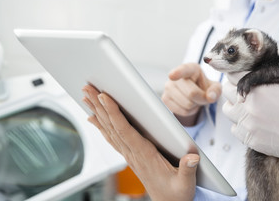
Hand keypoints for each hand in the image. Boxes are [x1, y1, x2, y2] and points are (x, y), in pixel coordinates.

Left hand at [82, 84, 199, 200]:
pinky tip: (93, 118)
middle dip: (99, 106)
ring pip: (109, 130)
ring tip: (86, 96)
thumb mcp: (185, 184)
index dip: (114, 113)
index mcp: (145, 156)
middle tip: (87, 88)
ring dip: (97, 112)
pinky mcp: (131, 156)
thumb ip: (188, 170)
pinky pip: (112, 138)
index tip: (104, 97)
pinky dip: (101, 126)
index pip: (125, 131)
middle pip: (112, 126)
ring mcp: (129, 155)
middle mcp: (133, 154)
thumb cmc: (176, 194)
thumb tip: (192, 157)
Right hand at [162, 63, 220, 125]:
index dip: (178, 72)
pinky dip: (188, 111)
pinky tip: (187, 104)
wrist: (194, 95)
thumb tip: (210, 97)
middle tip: (202, 96)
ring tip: (193, 99)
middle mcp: (176, 76)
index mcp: (190, 68)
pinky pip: (181, 111)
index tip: (172, 75)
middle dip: (201, 99)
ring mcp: (168, 87)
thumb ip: (216, 90)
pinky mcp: (165, 98)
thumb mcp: (214, 87)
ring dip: (194, 105)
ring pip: (187, 104)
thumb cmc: (203, 88)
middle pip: (192, 93)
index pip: (184, 70)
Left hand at [222, 46, 278, 185]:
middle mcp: (249, 105)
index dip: (236, 72)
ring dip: (235, 106)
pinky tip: (254, 122)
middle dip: (234, 87)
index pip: (231, 74)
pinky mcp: (251, 141)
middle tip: (246, 89)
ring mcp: (248, 125)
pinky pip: (235, 130)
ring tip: (248, 105)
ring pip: (228, 111)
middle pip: (226, 91)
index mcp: (258, 87)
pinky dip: (241, 125)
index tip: (242, 75)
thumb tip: (273, 46)